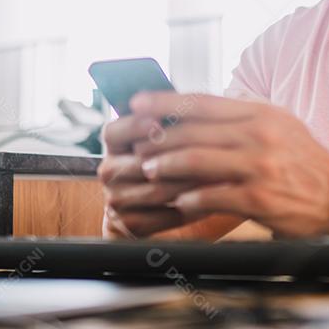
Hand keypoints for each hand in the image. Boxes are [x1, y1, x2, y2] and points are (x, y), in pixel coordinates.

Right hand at [97, 111, 200, 237]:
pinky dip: (187, 210)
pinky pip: (159, 217)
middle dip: (178, 158)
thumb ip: (172, 122)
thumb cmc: (170, 165)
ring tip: (219, 177)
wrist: (160, 211)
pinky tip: (209, 203)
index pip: (113, 131)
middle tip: (210, 152)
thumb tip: (189, 103)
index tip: (157, 123)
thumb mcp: (168, 140)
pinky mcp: (126, 226)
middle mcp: (109, 170)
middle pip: (139, 162)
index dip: (133, 126)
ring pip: (154, 190)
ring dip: (189, 184)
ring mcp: (115, 199)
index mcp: (116, 143)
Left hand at [115, 92, 328, 236]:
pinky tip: (178, 201)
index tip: (137, 102)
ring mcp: (258, 166)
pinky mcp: (258, 198)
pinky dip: (189, 198)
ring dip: (166, 167)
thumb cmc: (304, 163)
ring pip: (195, 161)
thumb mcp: (280, 125)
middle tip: (137, 145)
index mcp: (261, 113)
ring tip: (150, 171)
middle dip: (157, 138)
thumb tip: (200, 109)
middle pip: (193, 131)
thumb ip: (244, 116)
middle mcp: (259, 134)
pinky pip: (211, 196)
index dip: (165, 101)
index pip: (203, 101)